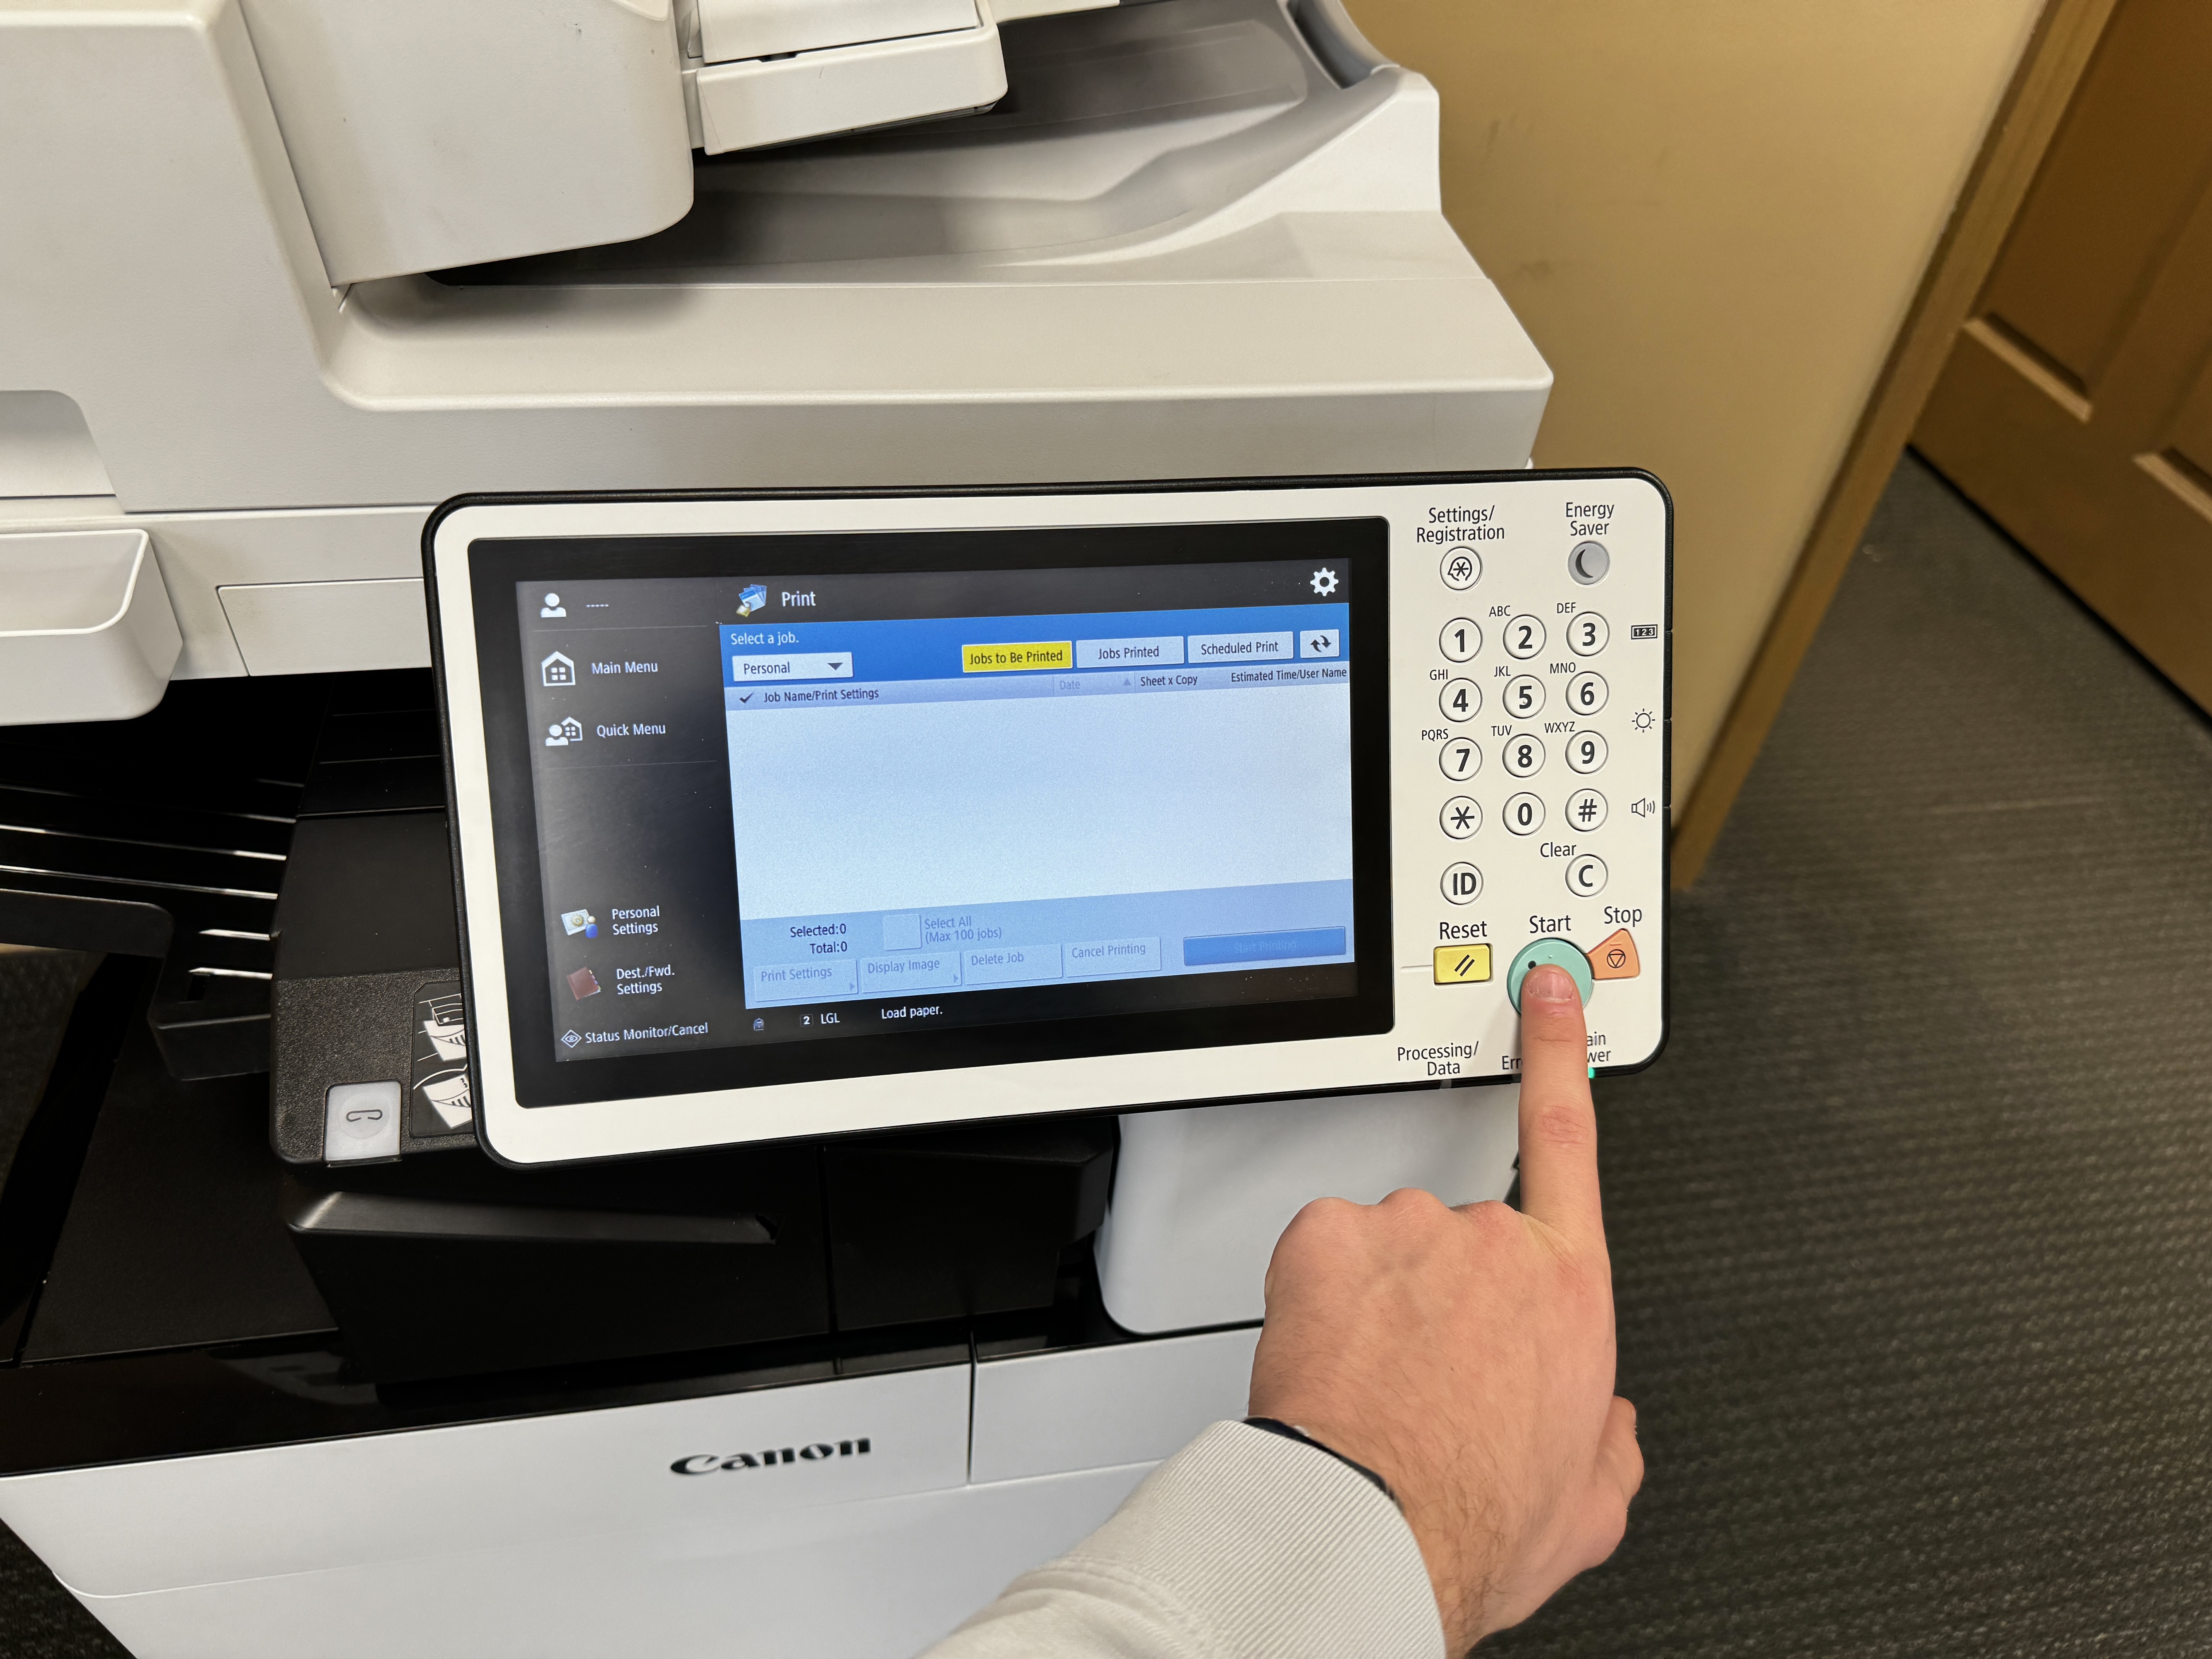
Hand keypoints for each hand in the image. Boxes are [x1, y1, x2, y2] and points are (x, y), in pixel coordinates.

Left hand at [1247, 964, 1641, 1650]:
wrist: (1377, 1528)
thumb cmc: (1476, 1519)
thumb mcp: (1588, 1501)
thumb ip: (1608, 1439)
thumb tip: (1607, 1422)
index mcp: (1567, 1289)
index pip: (1568, 1137)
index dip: (1558, 1050)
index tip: (1546, 988)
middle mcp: (1493, 1243)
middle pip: (1461, 1239)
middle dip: (1440, 1294)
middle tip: (1420, 1374)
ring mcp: (1409, 1230)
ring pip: (1388, 1250)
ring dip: (1378, 1301)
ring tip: (1375, 1382)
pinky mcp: (1329, 1236)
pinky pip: (1324, 1251)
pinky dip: (1321, 1295)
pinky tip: (1331, 1356)